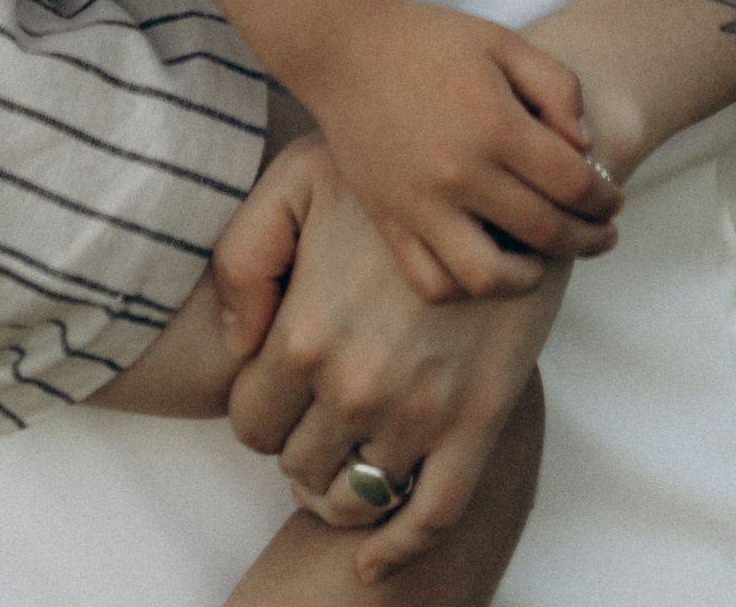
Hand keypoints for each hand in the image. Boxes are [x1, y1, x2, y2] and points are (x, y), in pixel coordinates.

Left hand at [218, 139, 568, 582]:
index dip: (259, 415)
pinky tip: (372, 565)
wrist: (501, 172)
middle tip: (316, 421)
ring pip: (355, 497)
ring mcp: (419, 412)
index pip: (250, 423)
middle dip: (300, 448)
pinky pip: (430, 518)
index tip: (277, 397)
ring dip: (341, 491)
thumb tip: (234, 344)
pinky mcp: (478, 422)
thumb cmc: (391, 169)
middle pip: (299, 466)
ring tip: (346, 461)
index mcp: (304, 334)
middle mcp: (355, 385)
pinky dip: (395, 552)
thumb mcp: (295, 180)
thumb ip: (245, 257)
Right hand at [298, 0, 619, 303]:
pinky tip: (487, 265)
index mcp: (495, 125)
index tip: (613, 200)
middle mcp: (460, 174)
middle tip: (602, 235)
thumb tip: (585, 146)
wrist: (345, 47)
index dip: (605, 198)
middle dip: (588, 239)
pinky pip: (431, 282)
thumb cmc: (432, 39)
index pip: (572, 185)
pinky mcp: (389, 222)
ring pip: (488, 278)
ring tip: (544, 261)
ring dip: (529, 279)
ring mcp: (420, 206)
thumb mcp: (505, 42)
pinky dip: (465, 287)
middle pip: (544, 232)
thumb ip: (558, 87)